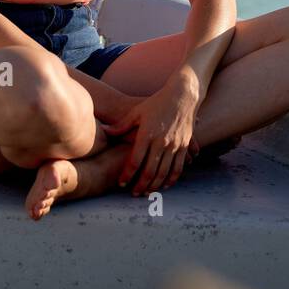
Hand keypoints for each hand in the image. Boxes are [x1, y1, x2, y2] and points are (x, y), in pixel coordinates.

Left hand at [103, 73, 200, 195]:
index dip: (127, 175)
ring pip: (164, 172)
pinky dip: (171, 179)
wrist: (183, 94)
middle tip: (134, 194)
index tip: (121, 183)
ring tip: (147, 193)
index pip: (135, 161)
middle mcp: (161, 141)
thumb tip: (104, 131)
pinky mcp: (185, 145)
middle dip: (140, 186)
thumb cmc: (157, 101)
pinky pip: (178, 168)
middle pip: (150, 171)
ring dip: (155, 186)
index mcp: (147, 133)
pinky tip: (164, 185)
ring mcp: (175, 144)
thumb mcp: (137, 111)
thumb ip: (121, 125)